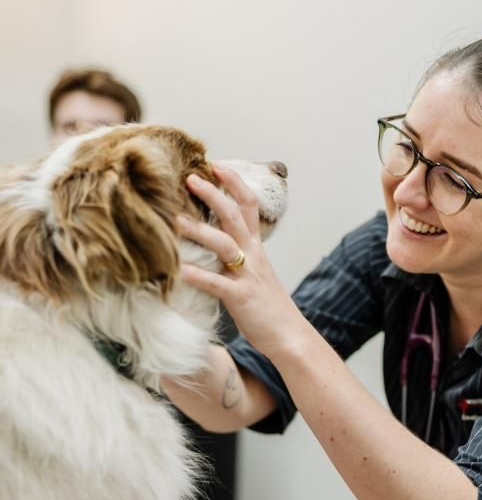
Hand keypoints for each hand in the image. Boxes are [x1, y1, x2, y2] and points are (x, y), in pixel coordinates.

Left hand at [177, 165, 302, 360]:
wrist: (291, 336)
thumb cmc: (267, 307)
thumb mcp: (255, 274)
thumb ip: (236, 257)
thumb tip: (210, 244)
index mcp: (256, 248)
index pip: (248, 205)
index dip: (233, 182)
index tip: (215, 164)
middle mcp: (253, 256)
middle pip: (233, 215)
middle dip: (212, 193)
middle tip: (189, 178)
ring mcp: (247, 275)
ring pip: (223, 244)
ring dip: (198, 229)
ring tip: (173, 220)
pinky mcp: (241, 298)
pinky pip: (216, 283)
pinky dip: (197, 275)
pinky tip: (178, 270)